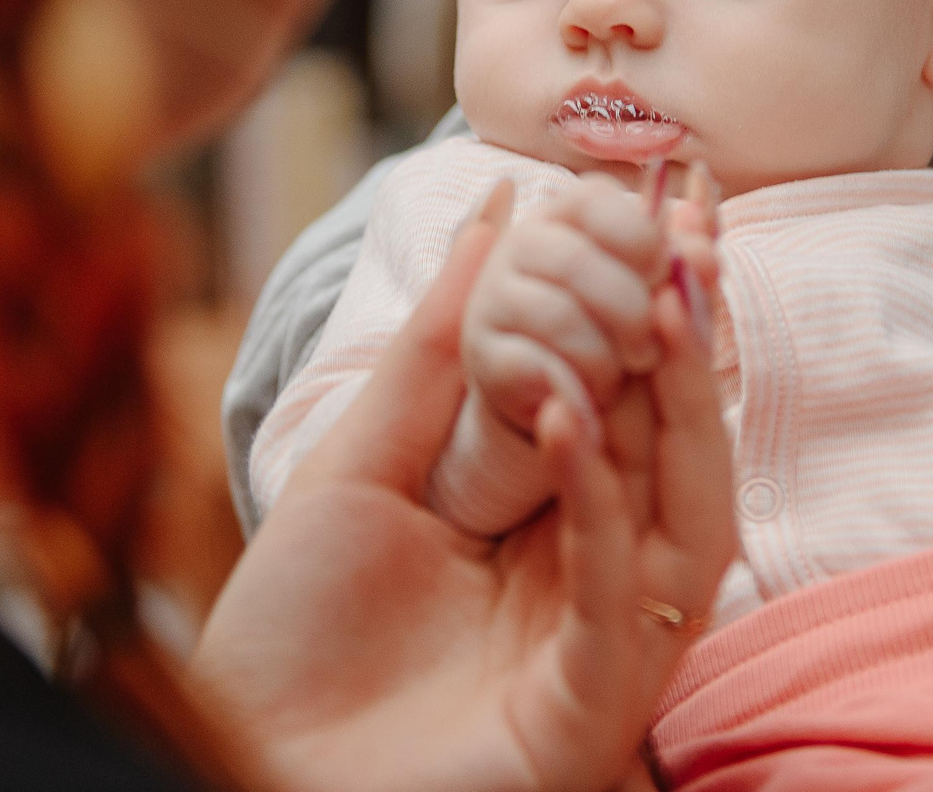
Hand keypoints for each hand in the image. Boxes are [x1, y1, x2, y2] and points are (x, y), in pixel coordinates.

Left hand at [195, 186, 736, 791]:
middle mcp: (603, 577)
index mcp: (561, 520)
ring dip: (675, 408)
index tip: (668, 197)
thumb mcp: (360, 463)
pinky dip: (600, 505)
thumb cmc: (295, 635)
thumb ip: (437, 347)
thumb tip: (503, 208)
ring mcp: (605, 647)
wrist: (241, 764)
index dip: (659, 301)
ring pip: (686, 516)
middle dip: (691, 336)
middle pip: (679, 445)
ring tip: (653, 303)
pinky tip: (564, 417)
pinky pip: (617, 595)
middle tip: (688, 231)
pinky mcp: (584, 708)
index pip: (635, 396)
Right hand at [463, 164, 720, 439]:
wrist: (570, 393)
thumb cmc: (624, 328)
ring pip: (558, 317)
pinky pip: (535, 366)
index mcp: (570, 210)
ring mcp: (493, 295)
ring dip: (605, 359)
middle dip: (630, 314)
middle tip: (649, 351)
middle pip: (577, 262)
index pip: (597, 200)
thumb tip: (707, 248)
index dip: (641, 241)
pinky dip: (576, 389)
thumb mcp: (663, 293)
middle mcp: (522, 241)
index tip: (663, 279)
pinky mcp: (481, 353)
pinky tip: (590, 400)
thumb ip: (687, 266)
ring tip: (620, 378)